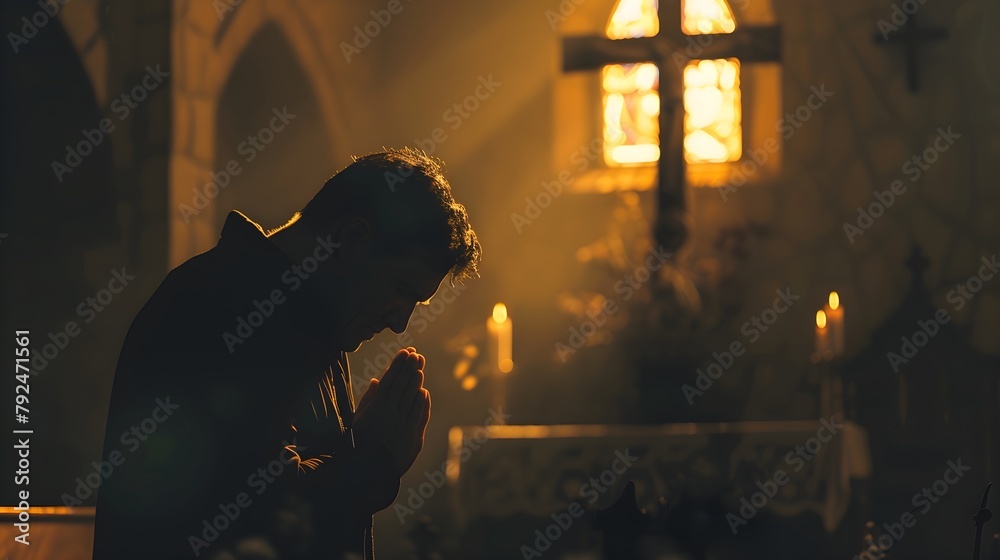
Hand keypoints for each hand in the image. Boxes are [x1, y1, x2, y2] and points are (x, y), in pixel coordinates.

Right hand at [353, 348, 430, 475]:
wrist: (369, 469)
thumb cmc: (360, 442)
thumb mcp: (359, 419)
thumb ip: (369, 399)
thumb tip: (378, 380)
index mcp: (374, 408)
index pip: (389, 381)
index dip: (397, 366)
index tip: (403, 353)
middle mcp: (388, 414)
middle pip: (401, 386)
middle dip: (408, 368)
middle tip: (415, 355)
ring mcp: (400, 424)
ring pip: (410, 398)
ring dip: (416, 381)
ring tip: (419, 367)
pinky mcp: (410, 435)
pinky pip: (417, 415)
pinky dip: (421, 402)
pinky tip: (423, 391)